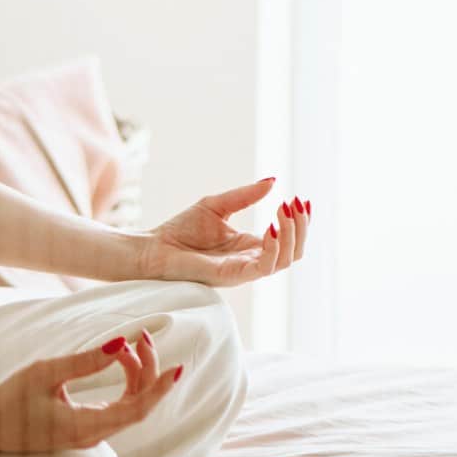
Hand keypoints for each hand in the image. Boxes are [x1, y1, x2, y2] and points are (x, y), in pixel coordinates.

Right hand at [0, 330, 182, 453]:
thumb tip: (121, 343)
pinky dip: (124, 381)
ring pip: (129, 404)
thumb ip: (84, 361)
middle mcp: (92, 435)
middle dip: (147, 370)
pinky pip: (118, 405)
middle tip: (143, 336)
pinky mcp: (83, 427)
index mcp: (84, 428)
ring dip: (136, 373)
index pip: (136, 411)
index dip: (159, 389)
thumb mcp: (44, 373)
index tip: (178, 368)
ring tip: (128, 343)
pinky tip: (119, 358)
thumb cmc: (9, 399)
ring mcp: (89, 434)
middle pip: (137, 405)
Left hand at [139, 178, 311, 285]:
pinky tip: (272, 227)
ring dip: (292, 235)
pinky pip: (263, 267)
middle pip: (294, 251)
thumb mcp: (218, 205)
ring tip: (286, 211)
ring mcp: (244, 269)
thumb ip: (245, 196)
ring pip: (285, 260)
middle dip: (302, 228)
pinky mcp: (233, 275)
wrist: (154, 247)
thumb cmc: (181, 229)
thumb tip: (273, 181)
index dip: (300, 221)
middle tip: (296, 204)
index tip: (301, 199)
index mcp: (250, 245)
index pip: (288, 238)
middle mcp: (251, 259)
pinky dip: (274, 248)